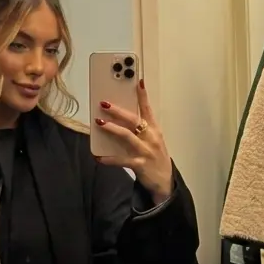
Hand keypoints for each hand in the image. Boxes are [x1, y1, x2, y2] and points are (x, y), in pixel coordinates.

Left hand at [94, 81, 173, 203]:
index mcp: (154, 130)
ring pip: (127, 136)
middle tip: (104, 104)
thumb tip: (117, 120)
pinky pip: (122, 160)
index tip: (138, 82)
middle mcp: (151, 138)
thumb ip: (138, 130)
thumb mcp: (151, 141)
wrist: (164, 182)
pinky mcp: (140, 165)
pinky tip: (98, 157)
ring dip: (112, 128)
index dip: (143, 96)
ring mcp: (146, 151)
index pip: (148, 110)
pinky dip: (109, 159)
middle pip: (134, 120)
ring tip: (99, 123)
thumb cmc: (155, 158)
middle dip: (118, 111)